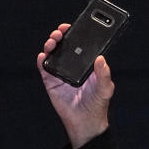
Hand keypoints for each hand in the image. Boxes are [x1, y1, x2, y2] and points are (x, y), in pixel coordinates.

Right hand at [37, 23, 114, 148]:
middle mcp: (72, 65)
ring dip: (50, 45)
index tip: (71, 26)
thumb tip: (101, 58)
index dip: (74, 34)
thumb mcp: (106, 88)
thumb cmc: (98, 103)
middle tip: (60, 32)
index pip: (79, 45)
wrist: (86, 121)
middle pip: (63, 46)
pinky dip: (42, 61)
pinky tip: (43, 56)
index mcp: (86, 64)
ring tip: (53, 42)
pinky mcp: (51, 82)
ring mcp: (60, 72)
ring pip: (52, 54)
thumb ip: (104, 74)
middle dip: (60, 35)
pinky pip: (44, 68)